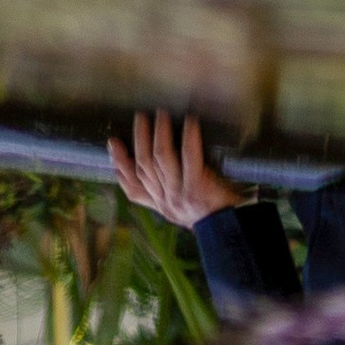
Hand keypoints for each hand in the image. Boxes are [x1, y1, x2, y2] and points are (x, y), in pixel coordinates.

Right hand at [108, 109, 243, 224]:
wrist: (232, 229)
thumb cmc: (211, 213)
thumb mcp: (180, 210)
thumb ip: (166, 194)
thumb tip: (154, 169)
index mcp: (161, 206)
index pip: (133, 188)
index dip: (120, 166)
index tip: (113, 145)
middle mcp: (165, 201)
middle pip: (143, 167)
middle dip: (139, 140)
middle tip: (139, 118)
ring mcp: (179, 194)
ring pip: (160, 159)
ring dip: (158, 134)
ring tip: (160, 115)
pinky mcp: (197, 186)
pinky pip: (190, 157)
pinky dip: (189, 138)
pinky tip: (190, 122)